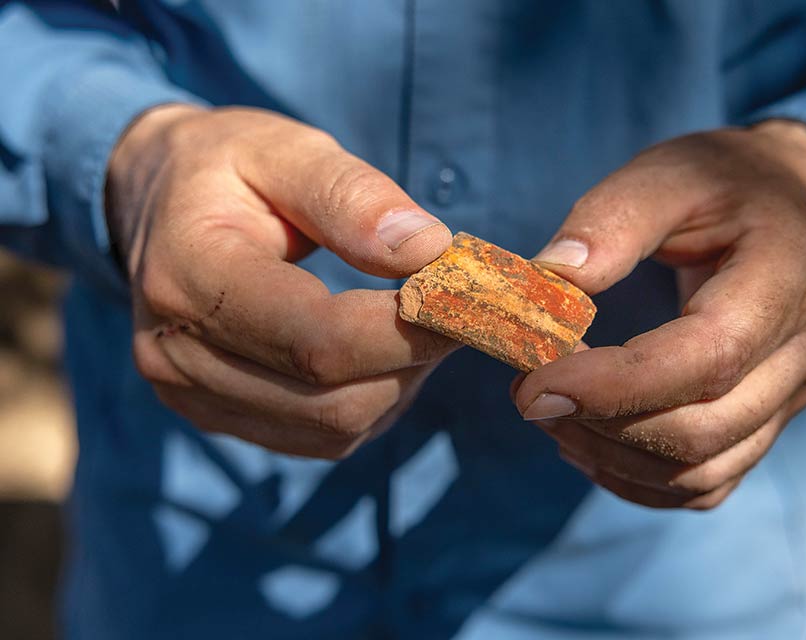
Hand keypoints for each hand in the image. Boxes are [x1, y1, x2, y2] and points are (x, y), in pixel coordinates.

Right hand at [107, 104, 457, 458]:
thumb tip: (428, 250)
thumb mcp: (284, 149)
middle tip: (457, 309)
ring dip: (398, 383)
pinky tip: (382, 353)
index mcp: (188, 276)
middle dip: (413, 359)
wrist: (154, 203)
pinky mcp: (217, 417)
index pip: (316, 339)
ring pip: (335, 428)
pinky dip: (372, 402)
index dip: (407, 330)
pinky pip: (321, 438)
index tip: (469, 299)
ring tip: (416, 322)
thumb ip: (351, 195)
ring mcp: (192, 396)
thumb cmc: (227, 167)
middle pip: (332, 400)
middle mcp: (177, 354)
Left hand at [514, 120, 805, 508]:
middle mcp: (802, 348)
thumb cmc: (723, 182)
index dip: (618, 384)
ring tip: (548, 415)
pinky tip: (588, 442)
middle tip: (527, 395)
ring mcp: (793, 394)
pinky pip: (707, 483)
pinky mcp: (769, 420)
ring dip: (612, 457)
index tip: (534, 383)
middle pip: (705, 429)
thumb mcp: (670, 172)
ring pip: (703, 471)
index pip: (710, 356)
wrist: (791, 204)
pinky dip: (639, 478)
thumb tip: (549, 278)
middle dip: (602, 424)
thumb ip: (612, 217)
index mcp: (786, 274)